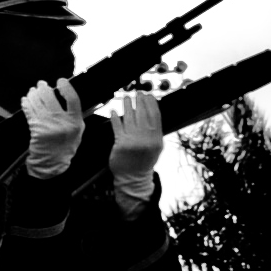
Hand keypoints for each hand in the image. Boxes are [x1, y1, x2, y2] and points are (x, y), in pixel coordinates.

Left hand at [21, 79, 84, 178]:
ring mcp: (47, 125)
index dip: (66, 87)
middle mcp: (61, 122)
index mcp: (75, 122)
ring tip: (33, 91)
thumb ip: (75, 115)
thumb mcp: (78, 131)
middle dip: (43, 88)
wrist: (52, 162)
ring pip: (38, 102)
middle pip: (50, 97)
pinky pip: (29, 111)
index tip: (61, 80)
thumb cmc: (66, 145)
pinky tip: (26, 99)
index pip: (73, 99)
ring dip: (33, 94)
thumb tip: (70, 95)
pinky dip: (26, 103)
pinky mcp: (35, 128)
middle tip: (41, 84)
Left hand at [108, 85, 163, 204]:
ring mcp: (133, 141)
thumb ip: (154, 131)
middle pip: (143, 115)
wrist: (134, 177)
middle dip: (140, 101)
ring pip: (130, 119)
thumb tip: (152, 111)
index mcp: (156, 139)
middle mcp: (146, 139)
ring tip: (126, 97)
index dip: (152, 104)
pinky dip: (115, 118)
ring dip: (127, 106)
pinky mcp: (120, 145)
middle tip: (137, 92)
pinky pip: (117, 127)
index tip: (148, 95)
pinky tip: (113, 111)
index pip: (155, 116)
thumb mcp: (155, 147)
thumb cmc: (144, 160)